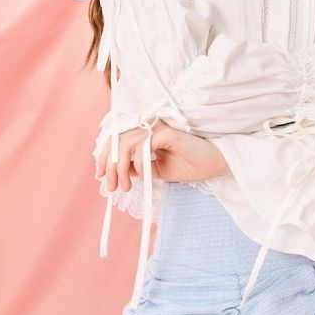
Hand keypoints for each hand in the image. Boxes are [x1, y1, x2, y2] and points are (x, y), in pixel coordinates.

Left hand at [96, 120, 229, 191]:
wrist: (214, 165)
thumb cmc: (189, 165)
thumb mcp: (156, 171)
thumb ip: (137, 168)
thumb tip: (118, 170)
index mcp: (144, 135)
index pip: (116, 140)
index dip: (103, 156)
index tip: (100, 176)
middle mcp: (148, 127)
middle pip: (116, 140)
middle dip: (108, 165)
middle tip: (110, 186)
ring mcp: (157, 128)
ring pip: (126, 143)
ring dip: (120, 166)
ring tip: (125, 187)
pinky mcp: (167, 132)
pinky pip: (143, 145)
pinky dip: (138, 162)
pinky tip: (142, 176)